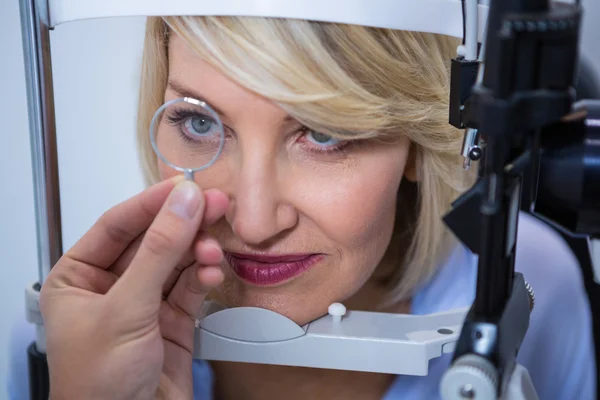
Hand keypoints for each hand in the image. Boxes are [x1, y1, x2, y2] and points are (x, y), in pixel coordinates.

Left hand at [39, 177, 228, 399]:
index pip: (118, 225)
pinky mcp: (172, 320)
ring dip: (197, 250)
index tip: (185, 186)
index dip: (152, 202)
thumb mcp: (126, 309)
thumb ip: (159, 252)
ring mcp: (144, 303)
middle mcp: (111, 286)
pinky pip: (191, 286)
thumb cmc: (98, 386)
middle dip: (183, 223)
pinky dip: (203, 276)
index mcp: (78, 277)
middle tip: (215, 204)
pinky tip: (210, 272)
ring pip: (176, 261)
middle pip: (153, 239)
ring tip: (213, 247)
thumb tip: (183, 203)